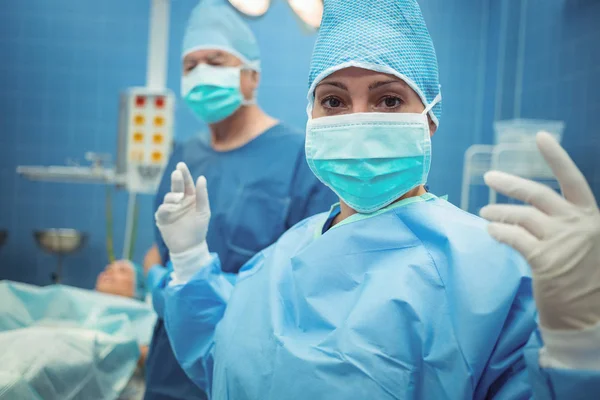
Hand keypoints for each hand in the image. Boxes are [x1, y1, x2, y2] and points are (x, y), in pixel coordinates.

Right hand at [155, 162, 210, 254]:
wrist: (190, 247)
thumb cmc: (199, 228)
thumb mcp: (204, 211)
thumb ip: (202, 195)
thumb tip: (201, 178)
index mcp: (190, 198)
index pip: (187, 183)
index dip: (184, 174)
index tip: (181, 165)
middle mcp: (179, 201)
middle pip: (176, 186)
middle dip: (176, 179)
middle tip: (177, 173)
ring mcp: (170, 209)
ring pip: (169, 197)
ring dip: (173, 195)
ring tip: (179, 198)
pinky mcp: (163, 218)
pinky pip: (162, 209)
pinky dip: (167, 207)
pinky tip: (173, 207)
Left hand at [480, 132, 599, 330]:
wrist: (590, 317)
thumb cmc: (586, 281)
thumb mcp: (586, 244)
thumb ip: (564, 223)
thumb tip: (531, 209)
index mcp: (591, 216)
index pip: (572, 179)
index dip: (555, 156)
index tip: (540, 136)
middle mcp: (577, 224)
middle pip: (537, 194)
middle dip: (509, 184)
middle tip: (489, 177)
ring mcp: (562, 240)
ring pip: (520, 216)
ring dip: (498, 213)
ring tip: (485, 214)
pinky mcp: (544, 259)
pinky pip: (512, 237)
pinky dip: (498, 231)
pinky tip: (491, 232)